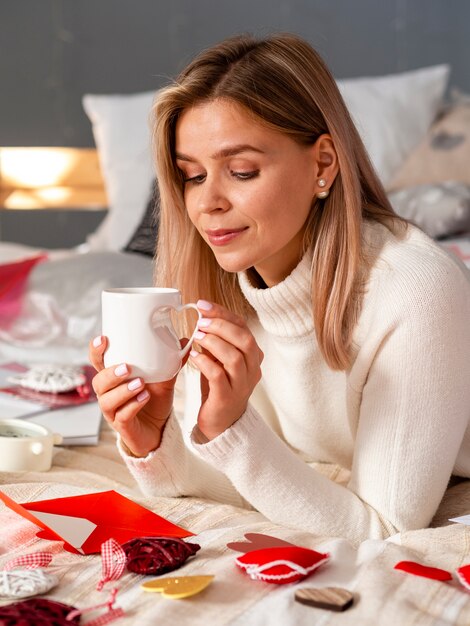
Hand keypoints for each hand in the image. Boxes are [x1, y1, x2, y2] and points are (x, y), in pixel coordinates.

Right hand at [89, 336, 188, 456]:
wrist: (160, 429)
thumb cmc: (155, 401)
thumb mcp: (164, 379)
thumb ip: (171, 362)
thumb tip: (184, 342)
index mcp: (114, 378)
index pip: (98, 363)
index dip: (96, 351)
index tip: (103, 339)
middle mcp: (108, 394)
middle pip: (98, 382)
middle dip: (110, 374)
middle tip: (127, 368)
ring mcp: (113, 412)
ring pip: (107, 400)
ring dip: (122, 390)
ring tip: (140, 383)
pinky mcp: (122, 427)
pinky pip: (122, 416)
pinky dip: (133, 405)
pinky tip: (144, 398)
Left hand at [190, 300, 263, 439]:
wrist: (221, 423)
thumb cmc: (220, 387)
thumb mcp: (220, 360)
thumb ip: (216, 340)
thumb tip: (202, 316)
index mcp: (252, 356)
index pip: (243, 327)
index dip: (223, 313)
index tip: (203, 305)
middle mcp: (252, 369)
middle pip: (245, 340)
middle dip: (221, 326)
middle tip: (200, 322)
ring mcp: (241, 385)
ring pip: (235, 357)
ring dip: (214, 343)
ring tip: (197, 336)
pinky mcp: (227, 398)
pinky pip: (219, 376)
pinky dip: (206, 363)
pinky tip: (194, 356)